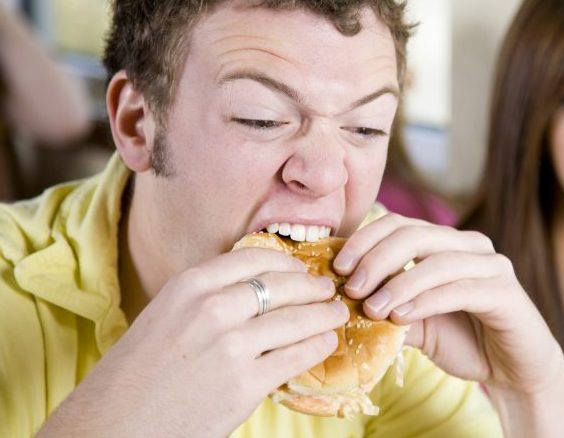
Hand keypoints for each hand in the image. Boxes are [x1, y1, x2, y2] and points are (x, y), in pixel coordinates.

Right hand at [39, 246, 348, 436]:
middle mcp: (212, 308)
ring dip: (324, 314)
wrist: (111, 427)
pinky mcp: (245, 384)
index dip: (287, 261)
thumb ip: (205, 297)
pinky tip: (326, 342)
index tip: (301, 267)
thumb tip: (253, 288)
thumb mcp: (164, 315)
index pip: (256, 258)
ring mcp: (231, 346)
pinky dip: (318, 346)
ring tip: (336, 313)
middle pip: (283, 285)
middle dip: (312, 286)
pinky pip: (296, 357)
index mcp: (189, 285)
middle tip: (327, 288)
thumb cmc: (134, 375)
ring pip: (297, 319)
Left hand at [334, 214, 563, 435]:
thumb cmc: (464, 340)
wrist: (515, 371)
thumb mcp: (414, 321)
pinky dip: (425, 301)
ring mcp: (491, 265)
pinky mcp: (506, 292)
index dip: (364, 240)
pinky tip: (401, 317)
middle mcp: (469, 244)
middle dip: (376, 259)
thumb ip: (386, 305)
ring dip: (398, 283)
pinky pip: (459, 289)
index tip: (337, 267)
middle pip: (414, 235)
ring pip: (436, 261)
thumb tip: (340, 298)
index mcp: (445, 242)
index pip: (398, 224)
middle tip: (350, 287)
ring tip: (371, 307)